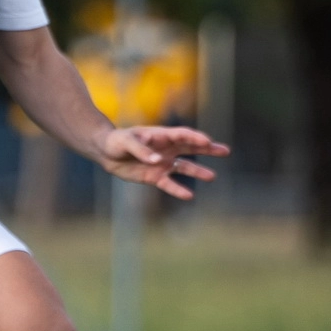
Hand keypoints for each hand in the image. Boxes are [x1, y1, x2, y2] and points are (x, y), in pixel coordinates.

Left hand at [97, 125, 229, 200]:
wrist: (105, 152)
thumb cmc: (116, 141)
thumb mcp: (126, 142)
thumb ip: (142, 150)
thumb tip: (158, 161)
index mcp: (161, 135)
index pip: (182, 135)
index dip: (195, 137)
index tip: (207, 141)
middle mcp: (166, 149)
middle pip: (191, 148)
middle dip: (208, 149)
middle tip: (225, 150)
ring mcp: (162, 163)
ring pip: (184, 167)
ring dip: (198, 171)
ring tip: (212, 176)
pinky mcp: (155, 176)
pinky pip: (169, 184)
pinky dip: (178, 189)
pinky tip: (189, 196)